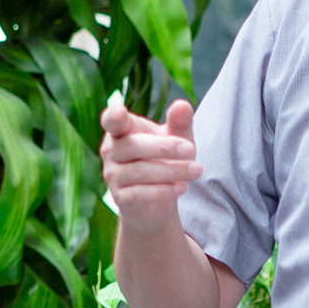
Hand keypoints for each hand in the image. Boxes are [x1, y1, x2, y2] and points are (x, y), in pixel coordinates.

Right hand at [99, 100, 201, 231]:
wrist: (156, 202)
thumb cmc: (164, 159)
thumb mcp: (175, 138)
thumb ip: (179, 122)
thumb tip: (183, 105)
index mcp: (121, 130)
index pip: (111, 121)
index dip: (113, 117)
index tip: (120, 112)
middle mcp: (111, 151)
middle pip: (132, 146)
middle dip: (164, 148)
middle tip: (191, 149)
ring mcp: (113, 175)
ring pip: (140, 171)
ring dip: (172, 170)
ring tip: (197, 170)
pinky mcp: (120, 198)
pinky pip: (140, 193)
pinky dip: (163, 190)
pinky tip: (182, 187)